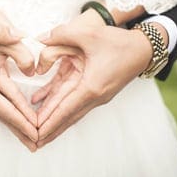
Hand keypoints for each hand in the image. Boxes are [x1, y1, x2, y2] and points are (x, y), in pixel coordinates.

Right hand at [0, 25, 38, 151]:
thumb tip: (20, 34)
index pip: (6, 109)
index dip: (23, 121)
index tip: (37, 132)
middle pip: (4, 118)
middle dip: (22, 131)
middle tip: (38, 144)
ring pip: (0, 114)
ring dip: (15, 126)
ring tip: (29, 137)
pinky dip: (7, 116)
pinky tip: (13, 119)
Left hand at [34, 19, 154, 147]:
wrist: (144, 49)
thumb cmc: (119, 42)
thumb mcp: (89, 34)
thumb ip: (61, 34)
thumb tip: (40, 38)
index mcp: (91, 86)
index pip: (65, 109)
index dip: (48, 122)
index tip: (36, 135)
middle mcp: (94, 96)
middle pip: (67, 117)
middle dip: (50, 129)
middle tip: (33, 142)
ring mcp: (97, 96)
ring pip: (71, 112)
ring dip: (55, 122)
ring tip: (41, 132)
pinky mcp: (97, 91)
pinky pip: (75, 102)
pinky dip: (61, 106)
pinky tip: (46, 104)